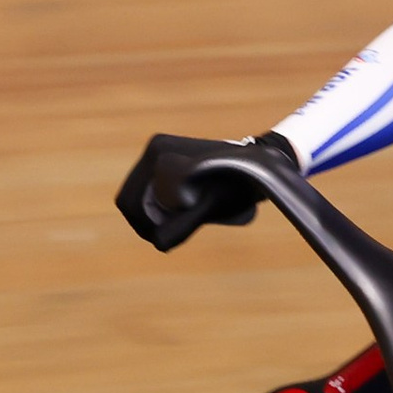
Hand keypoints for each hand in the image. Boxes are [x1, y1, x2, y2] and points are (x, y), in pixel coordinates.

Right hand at [115, 131, 297, 248]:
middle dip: (146, 222)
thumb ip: (185, 225)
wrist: (261, 164)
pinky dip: (158, 207)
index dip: (144, 226)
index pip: (132, 200)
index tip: (164, 239)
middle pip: (131, 198)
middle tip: (167, 238)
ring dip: (151, 216)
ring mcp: (161, 151)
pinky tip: (178, 217)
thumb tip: (159, 244)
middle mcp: (155, 147)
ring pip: (140, 196)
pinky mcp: (169, 159)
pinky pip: (151, 190)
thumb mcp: (211, 205)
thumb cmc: (240, 183)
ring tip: (174, 230)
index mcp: (158, 152)